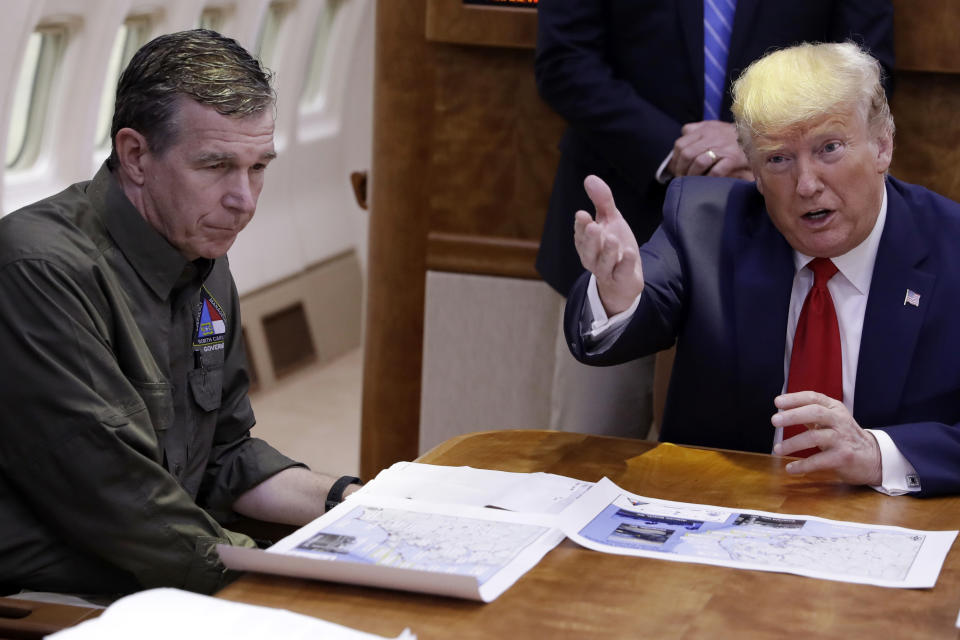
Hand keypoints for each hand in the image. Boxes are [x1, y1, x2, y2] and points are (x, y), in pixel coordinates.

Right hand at [573, 175, 643, 314]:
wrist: (624, 279)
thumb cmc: (613, 246)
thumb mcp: (610, 220)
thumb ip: (601, 201)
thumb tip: (589, 178)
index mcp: (586, 242)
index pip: (580, 233)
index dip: (581, 225)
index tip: (582, 215)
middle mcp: (593, 257)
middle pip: (588, 250)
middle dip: (590, 239)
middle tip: (593, 226)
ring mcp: (607, 270)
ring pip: (604, 262)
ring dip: (608, 251)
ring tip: (612, 239)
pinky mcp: (622, 278)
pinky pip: (622, 272)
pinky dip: (626, 263)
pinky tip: (630, 252)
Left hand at [667, 120, 753, 179]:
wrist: (759, 137)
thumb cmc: (732, 137)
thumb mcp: (713, 127)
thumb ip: (696, 132)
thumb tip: (680, 143)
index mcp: (704, 129)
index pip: (680, 144)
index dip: (675, 160)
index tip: (675, 170)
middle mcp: (712, 136)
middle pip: (687, 154)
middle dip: (681, 170)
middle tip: (681, 179)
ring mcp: (723, 146)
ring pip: (698, 162)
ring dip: (692, 175)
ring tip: (692, 182)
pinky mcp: (734, 157)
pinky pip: (716, 171)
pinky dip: (708, 178)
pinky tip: (707, 182)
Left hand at [770, 391, 881, 485]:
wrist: (872, 457)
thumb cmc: (843, 436)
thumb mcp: (830, 420)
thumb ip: (810, 414)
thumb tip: (783, 410)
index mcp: (834, 408)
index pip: (813, 398)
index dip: (794, 398)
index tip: (777, 402)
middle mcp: (839, 420)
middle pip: (815, 412)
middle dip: (793, 416)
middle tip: (774, 421)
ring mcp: (843, 438)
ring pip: (815, 437)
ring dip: (793, 443)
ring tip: (777, 449)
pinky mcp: (844, 457)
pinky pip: (820, 460)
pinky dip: (803, 465)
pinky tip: (791, 468)